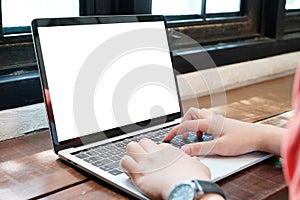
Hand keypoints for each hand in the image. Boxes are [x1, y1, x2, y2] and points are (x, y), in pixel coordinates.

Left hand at [120, 139, 210, 199]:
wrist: (188, 189)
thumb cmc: (195, 179)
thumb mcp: (199, 166)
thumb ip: (194, 162)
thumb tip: (194, 160)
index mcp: (170, 151)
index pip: (157, 145)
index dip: (155, 152)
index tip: (156, 160)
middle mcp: (157, 153)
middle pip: (142, 142)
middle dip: (141, 150)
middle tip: (142, 160)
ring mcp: (147, 162)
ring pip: (131, 147)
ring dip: (131, 155)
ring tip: (133, 164)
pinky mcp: (139, 173)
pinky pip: (125, 162)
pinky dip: (125, 165)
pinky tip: (128, 171)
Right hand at [164, 107, 283, 155]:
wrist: (259, 136)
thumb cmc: (242, 140)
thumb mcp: (219, 147)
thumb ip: (200, 148)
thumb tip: (185, 149)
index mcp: (208, 123)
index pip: (186, 125)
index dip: (174, 132)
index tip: (167, 139)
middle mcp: (211, 119)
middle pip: (190, 114)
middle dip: (183, 124)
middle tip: (182, 136)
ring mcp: (217, 120)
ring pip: (199, 115)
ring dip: (192, 124)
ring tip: (194, 137)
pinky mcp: (222, 123)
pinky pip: (206, 120)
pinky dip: (201, 126)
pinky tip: (206, 137)